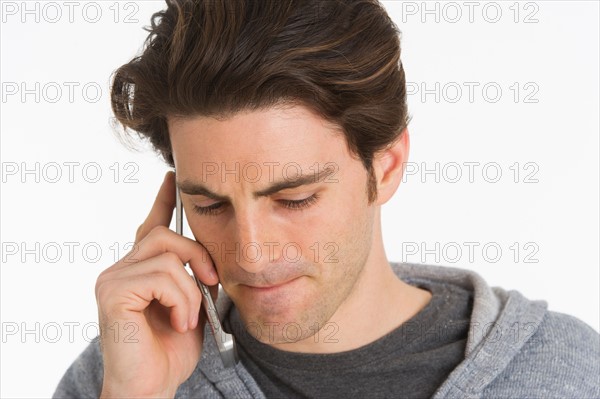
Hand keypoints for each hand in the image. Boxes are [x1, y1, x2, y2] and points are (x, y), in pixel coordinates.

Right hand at [95, 171, 218, 397]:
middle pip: (164, 235)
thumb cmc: (169, 351)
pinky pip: (163, 277)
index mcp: (140, 271)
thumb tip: (209, 257)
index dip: (163, 200)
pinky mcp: (113, 294)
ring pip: (168, 257)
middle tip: (212, 282)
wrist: (151, 387)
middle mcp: (121, 269)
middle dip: (198, 255)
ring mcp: (113, 280)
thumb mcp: (192, 306)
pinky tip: (178, 323)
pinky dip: (181, 300)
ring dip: (191, 290)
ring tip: (188, 318)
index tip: (173, 177)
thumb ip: (195, 278)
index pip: (150, 226)